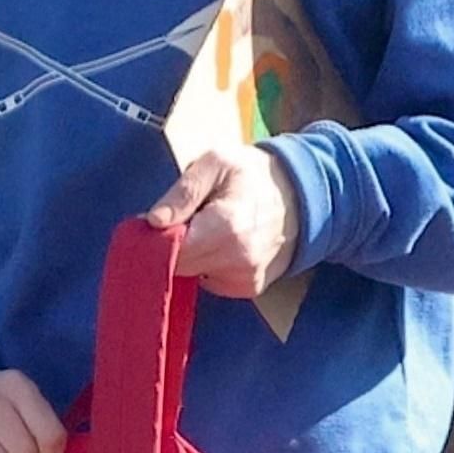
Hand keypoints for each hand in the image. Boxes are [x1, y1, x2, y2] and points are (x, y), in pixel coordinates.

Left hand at [145, 145, 301, 297]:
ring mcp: (246, 279)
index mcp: (228, 227)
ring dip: (192, 255)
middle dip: (173, 246)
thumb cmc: (253, 174)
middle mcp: (239, 261)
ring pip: (192, 275)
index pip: (172, 250)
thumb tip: (153, 222)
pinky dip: (208, 264)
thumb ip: (183, 192)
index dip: (157, 237)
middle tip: (186, 219)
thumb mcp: (215, 163)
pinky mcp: (248, 289)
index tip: (156, 222)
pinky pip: (210, 281)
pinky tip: (223, 243)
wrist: (300, 196)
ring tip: (210, 228)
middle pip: (179, 266)